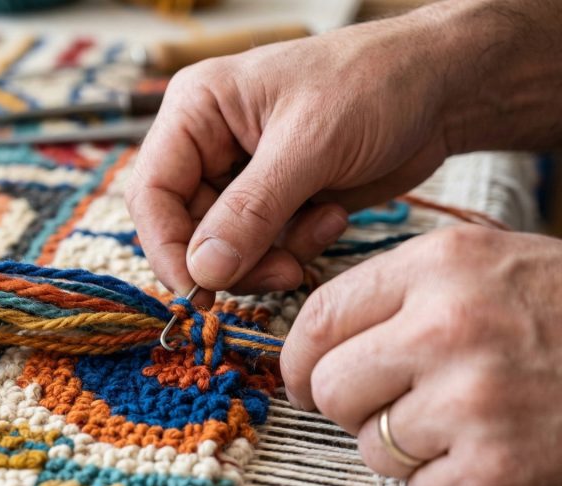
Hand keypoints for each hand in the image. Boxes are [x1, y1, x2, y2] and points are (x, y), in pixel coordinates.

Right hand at [125, 11, 450, 302]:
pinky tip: (333, 216)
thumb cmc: (375, 84)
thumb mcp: (310, 145)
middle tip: (280, 274)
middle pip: (184, 228)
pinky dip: (295, 248)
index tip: (198, 291)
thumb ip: (251, 212)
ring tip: (321, 229)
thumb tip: (200, 272)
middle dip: (231, 259)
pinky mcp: (275, 202)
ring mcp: (241, 176)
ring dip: (269, 257)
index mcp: (196, 110)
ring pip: (223, 248)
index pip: (152, 192)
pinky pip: (262, 249)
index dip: (167, 247)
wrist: (443, 87)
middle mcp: (208, 144)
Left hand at [281, 225, 561, 485]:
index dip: (299, 358)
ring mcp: (475, 402)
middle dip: (353, 405)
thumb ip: (400, 290)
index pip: (318, 318)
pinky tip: (493, 454)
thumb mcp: (486, 264)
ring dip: (407, 447)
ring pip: (372, 447)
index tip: (305, 378)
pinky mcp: (499, 470)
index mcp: (440, 266)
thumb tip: (312, 339)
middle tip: (398, 403)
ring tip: (465, 423)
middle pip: (330, 388)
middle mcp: (449, 328)